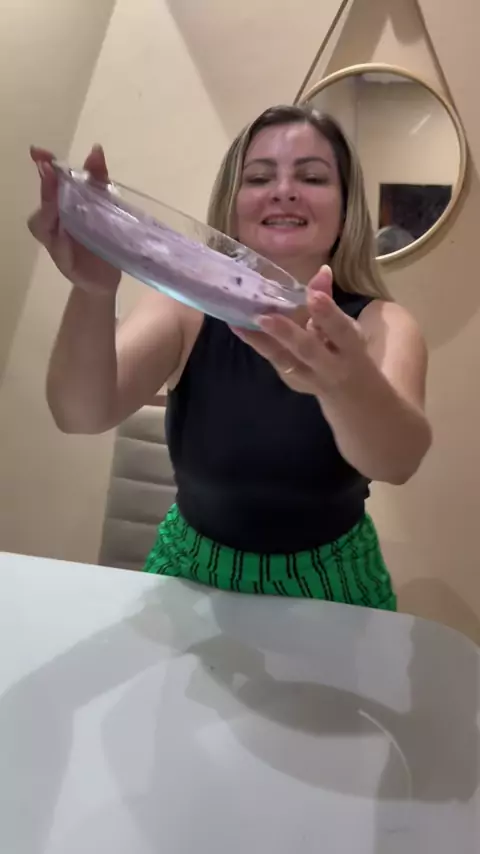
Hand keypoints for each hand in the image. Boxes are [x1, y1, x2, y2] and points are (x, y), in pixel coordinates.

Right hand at [28, 145, 120, 294]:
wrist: (107, 274)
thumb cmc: (103, 236)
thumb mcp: (105, 203)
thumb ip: (98, 178)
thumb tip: (96, 150)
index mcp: (62, 202)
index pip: (49, 180)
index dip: (44, 165)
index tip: (38, 152)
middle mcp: (53, 219)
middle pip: (45, 200)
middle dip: (47, 187)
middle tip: (49, 170)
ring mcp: (54, 239)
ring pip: (43, 224)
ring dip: (49, 213)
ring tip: (55, 204)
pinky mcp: (62, 260)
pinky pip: (57, 247)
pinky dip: (60, 241)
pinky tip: (65, 234)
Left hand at [231, 265, 371, 396]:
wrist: (351, 394)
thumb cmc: (347, 350)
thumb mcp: (346, 327)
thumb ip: (330, 301)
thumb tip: (322, 270)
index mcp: (350, 347)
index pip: (341, 330)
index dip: (328, 314)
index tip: (313, 297)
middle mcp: (330, 366)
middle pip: (308, 350)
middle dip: (287, 333)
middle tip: (265, 317)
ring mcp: (307, 377)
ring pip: (283, 358)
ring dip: (260, 339)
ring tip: (238, 319)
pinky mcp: (291, 380)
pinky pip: (272, 359)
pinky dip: (254, 342)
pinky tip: (237, 325)